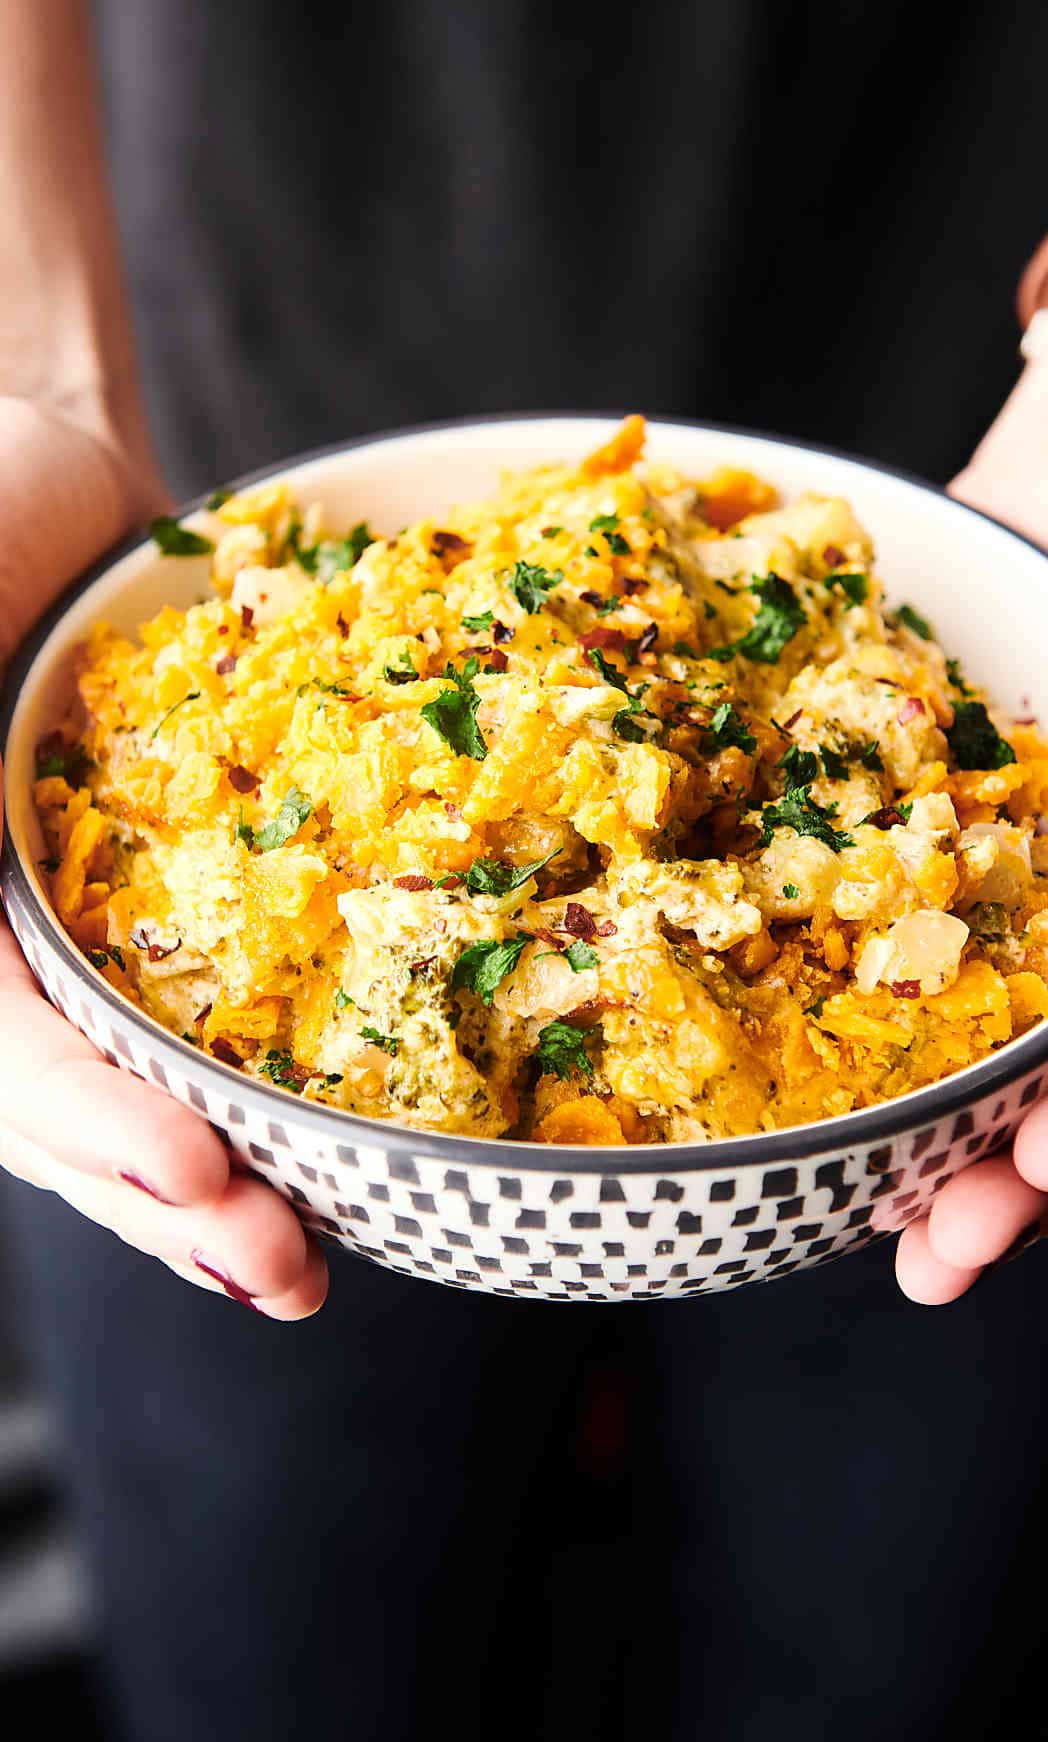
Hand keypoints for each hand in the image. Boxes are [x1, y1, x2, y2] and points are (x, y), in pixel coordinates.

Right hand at [0, 388, 327, 1317]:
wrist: (35, 465)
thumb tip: (15, 957)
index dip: (82, 1113)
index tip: (189, 1167)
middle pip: (62, 1108)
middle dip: (168, 1196)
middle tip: (280, 1271)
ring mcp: (65, 932)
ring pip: (124, 1093)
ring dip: (213, 1185)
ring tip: (305, 1267)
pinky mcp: (152, 909)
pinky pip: (189, 1019)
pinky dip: (247, 1094)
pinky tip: (319, 1159)